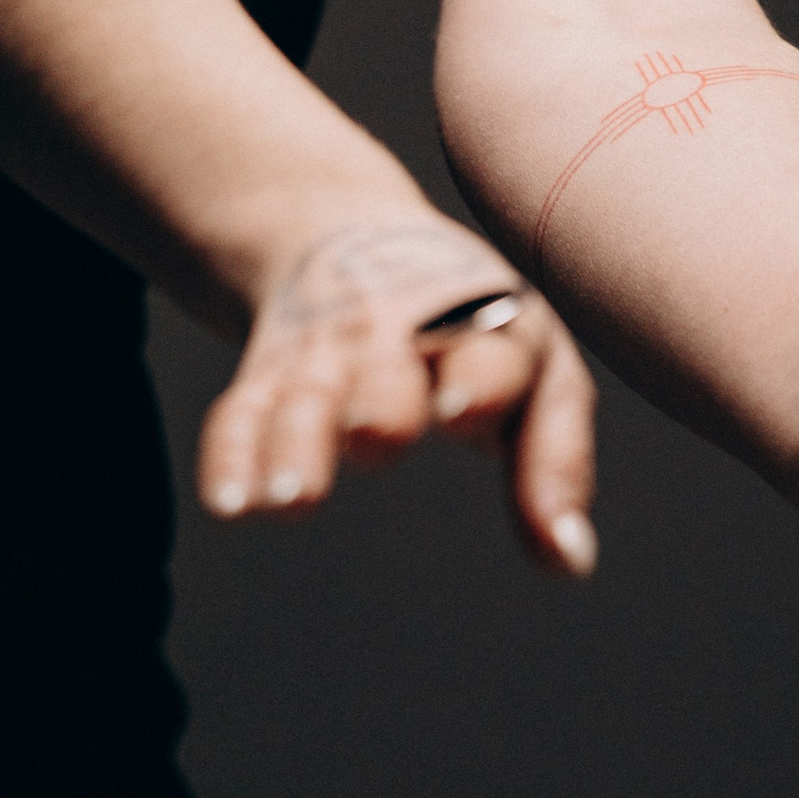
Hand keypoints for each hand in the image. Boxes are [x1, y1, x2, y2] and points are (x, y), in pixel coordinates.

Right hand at [197, 212, 599, 575]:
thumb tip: (571, 564)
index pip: (487, 350)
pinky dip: (231, 456)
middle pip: (387, 367)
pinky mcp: (269, 373)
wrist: (351, 234)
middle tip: (376, 434)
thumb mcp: (536, 368)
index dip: (477, 378)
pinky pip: (244, 412)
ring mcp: (327, 351)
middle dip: (381, 399)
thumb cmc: (475, 323)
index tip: (458, 411)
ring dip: (297, 445)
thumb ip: (556, 460)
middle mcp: (399, 330)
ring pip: (308, 397)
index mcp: (483, 322)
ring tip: (291, 502)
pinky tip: (227, 505)